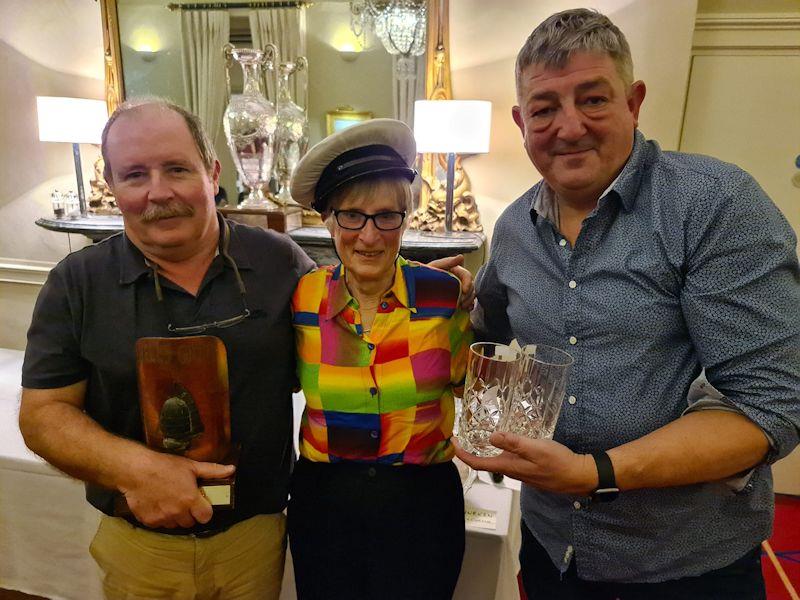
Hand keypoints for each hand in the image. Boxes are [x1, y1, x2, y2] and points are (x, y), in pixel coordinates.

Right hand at [118, 450, 234, 528]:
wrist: (135, 471)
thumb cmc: (165, 466)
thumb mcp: (191, 466)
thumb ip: (213, 470)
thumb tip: (232, 469)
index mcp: (190, 500)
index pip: (206, 517)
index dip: (205, 511)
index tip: (201, 504)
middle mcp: (178, 512)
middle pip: (190, 523)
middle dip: (190, 514)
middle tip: (184, 502)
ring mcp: (162, 519)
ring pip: (175, 525)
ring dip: (175, 517)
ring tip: (170, 502)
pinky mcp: (148, 522)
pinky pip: (159, 525)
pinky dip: (160, 518)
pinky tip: (157, 505)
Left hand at [427, 254, 474, 310]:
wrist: (417, 291)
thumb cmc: (423, 277)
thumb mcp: (434, 268)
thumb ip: (447, 262)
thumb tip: (461, 257)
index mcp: (455, 270)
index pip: (467, 275)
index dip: (468, 283)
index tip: (464, 291)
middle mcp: (458, 280)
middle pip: (471, 286)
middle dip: (468, 295)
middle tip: (461, 303)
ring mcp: (458, 290)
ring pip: (471, 294)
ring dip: (469, 301)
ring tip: (461, 307)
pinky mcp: (457, 299)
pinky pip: (468, 302)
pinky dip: (468, 306)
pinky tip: (465, 309)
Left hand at [452, 432, 597, 495]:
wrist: (578, 476)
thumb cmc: (558, 462)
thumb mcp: (536, 448)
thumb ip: (514, 443)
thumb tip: (491, 437)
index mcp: (509, 466)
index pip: (478, 463)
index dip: (462, 454)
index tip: (452, 442)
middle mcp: (511, 470)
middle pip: (485, 462)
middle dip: (472, 449)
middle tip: (463, 433)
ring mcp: (520, 470)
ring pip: (497, 459)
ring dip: (486, 449)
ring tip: (480, 432)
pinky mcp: (529, 468)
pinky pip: (509, 458)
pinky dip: (501, 448)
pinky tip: (506, 438)